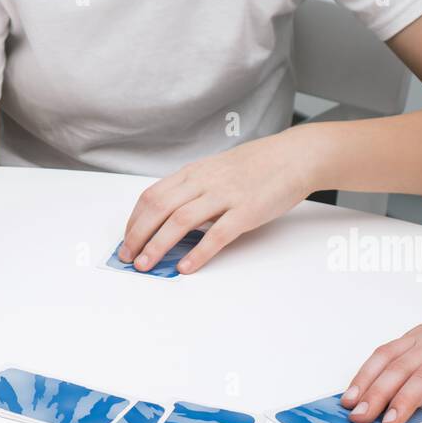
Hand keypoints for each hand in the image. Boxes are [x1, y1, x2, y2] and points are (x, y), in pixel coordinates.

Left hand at [119, 128, 316, 274]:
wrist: (295, 156)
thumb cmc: (256, 165)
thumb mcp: (215, 170)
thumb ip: (192, 191)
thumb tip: (167, 218)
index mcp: (193, 173)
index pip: (151, 196)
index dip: (134, 221)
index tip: (126, 240)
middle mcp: (204, 182)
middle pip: (158, 208)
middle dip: (137, 236)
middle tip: (128, 257)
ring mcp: (225, 196)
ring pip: (180, 222)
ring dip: (157, 246)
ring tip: (146, 265)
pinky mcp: (246, 211)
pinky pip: (216, 235)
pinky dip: (197, 253)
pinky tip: (185, 267)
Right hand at [341, 290, 421, 422]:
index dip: (407, 400)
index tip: (391, 420)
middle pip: (399, 369)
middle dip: (375, 395)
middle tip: (359, 418)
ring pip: (386, 358)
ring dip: (364, 380)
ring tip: (348, 403)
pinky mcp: (414, 336)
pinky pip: (385, 351)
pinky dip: (367, 368)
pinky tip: (356, 385)